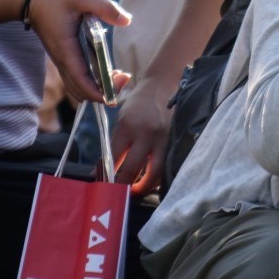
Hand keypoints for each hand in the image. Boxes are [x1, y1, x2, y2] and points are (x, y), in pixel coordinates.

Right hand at [26, 0, 127, 105]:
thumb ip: (104, 7)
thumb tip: (127, 20)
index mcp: (66, 48)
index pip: (81, 79)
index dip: (98, 91)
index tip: (117, 88)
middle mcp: (62, 59)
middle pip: (81, 89)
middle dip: (103, 92)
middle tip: (124, 77)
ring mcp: (61, 60)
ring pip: (78, 87)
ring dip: (98, 88)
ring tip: (119, 76)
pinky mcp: (64, 57)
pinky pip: (76, 78)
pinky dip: (91, 82)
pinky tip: (107, 73)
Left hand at [111, 75, 172, 190]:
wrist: (165, 85)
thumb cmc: (139, 103)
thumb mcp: (123, 119)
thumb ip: (116, 143)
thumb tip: (105, 169)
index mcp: (127, 126)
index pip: (113, 158)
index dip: (106, 175)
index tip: (102, 185)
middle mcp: (146, 133)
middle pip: (132, 169)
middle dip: (123, 186)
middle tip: (118, 194)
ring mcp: (163, 138)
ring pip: (154, 173)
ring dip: (144, 186)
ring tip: (137, 191)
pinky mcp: (176, 140)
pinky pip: (167, 165)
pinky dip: (158, 176)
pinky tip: (152, 181)